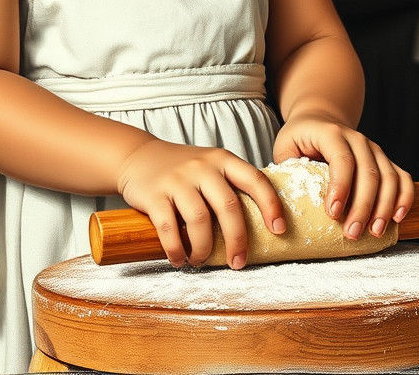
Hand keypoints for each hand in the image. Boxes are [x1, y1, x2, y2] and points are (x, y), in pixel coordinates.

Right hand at [116, 138, 285, 269]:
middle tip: (238, 263)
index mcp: (222, 159)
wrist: (138, 156)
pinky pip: (169, 228)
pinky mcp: (154, 194)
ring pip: (199, 220)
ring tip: (201, 260)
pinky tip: (179, 259)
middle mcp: (202, 166)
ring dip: (204, 249)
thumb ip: (230, 186)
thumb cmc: (182, 169)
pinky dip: (177, 250)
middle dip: (237, 240)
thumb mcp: (209, 165)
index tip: (280, 230)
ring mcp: (177, 179)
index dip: (271, 205)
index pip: (254, 179)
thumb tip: (260, 227)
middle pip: (228, 206)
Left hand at [273, 112, 412, 240]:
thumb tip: (282, 201)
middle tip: (352, 233)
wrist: (320, 119)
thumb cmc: (300, 138)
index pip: (341, 159)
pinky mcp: (385, 160)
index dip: (340, 187)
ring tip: (373, 232)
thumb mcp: (285, 146)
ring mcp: (374, 149)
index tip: (333, 213)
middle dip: (362, 207)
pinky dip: (404, 198)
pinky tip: (397, 218)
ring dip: (383, 207)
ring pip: (389, 178)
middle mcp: (357, 139)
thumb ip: (287, 169)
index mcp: (331, 133)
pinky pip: (403, 178)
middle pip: (368, 173)